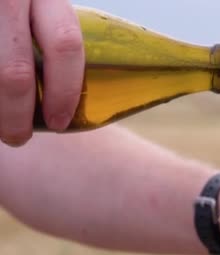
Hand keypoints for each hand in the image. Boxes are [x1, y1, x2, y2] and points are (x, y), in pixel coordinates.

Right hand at [0, 0, 83, 145]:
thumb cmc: (22, 8)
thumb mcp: (42, 10)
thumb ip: (53, 39)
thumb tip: (73, 101)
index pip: (65, 45)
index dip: (64, 92)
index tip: (59, 122)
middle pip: (15, 72)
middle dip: (17, 115)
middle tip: (19, 137)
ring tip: (0, 126)